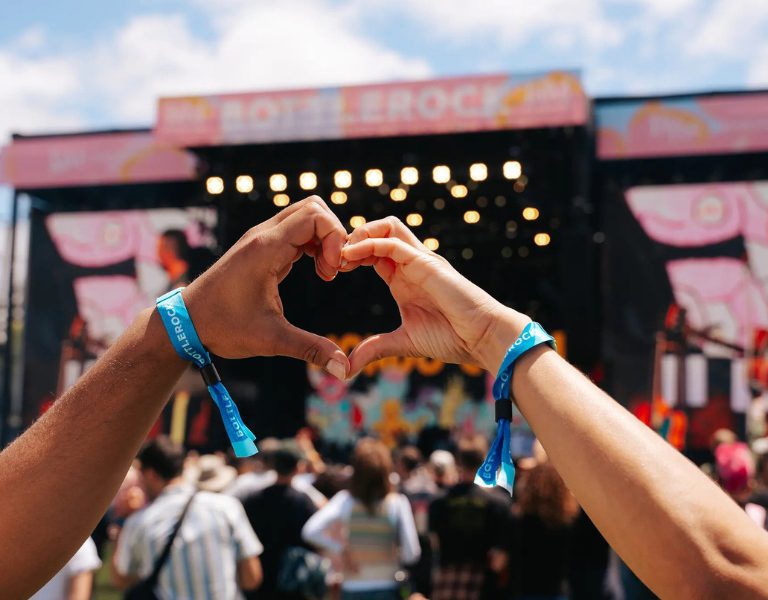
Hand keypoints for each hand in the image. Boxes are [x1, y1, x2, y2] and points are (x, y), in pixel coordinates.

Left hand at [183, 196, 348, 377]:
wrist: (186, 323)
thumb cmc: (222, 327)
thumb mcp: (270, 340)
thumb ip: (309, 349)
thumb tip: (344, 369)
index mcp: (265, 248)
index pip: (314, 216)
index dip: (334, 238)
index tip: (332, 272)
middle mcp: (263, 236)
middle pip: (313, 207)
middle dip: (333, 234)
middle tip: (333, 269)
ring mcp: (261, 239)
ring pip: (305, 216)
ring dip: (324, 239)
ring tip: (326, 272)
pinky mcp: (261, 248)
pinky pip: (296, 231)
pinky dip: (313, 244)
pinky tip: (316, 271)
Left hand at [341, 217, 529, 376]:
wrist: (482, 338)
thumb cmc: (451, 338)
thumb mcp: (402, 343)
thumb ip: (375, 349)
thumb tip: (347, 368)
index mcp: (402, 277)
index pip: (372, 251)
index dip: (350, 255)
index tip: (331, 270)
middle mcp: (411, 264)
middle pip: (379, 230)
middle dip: (353, 238)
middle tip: (333, 259)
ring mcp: (420, 260)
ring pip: (388, 226)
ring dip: (361, 234)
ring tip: (341, 254)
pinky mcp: (426, 263)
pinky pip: (394, 242)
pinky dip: (370, 244)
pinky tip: (351, 257)